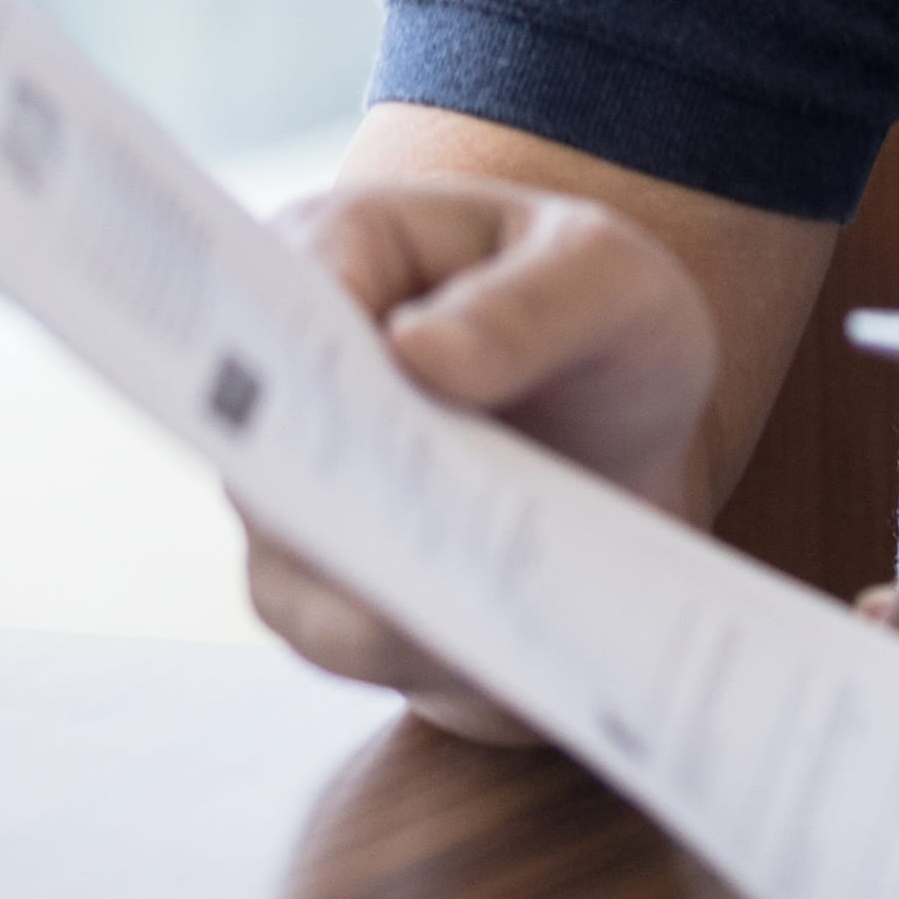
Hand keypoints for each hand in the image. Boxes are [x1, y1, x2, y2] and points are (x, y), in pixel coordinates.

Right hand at [244, 173, 722, 740]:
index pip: (288, 288)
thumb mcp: (612, 280)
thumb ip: (533, 303)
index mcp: (344, 249)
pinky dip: (419, 646)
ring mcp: (292, 495)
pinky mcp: (326, 596)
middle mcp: (287, 375)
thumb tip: (418, 352)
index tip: (343, 382)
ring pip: (299, 556)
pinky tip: (489, 649)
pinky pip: (347, 637)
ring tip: (467, 600)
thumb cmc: (605, 335)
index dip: (301, 339)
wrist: (630, 459)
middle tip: (403, 514)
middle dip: (338, 479)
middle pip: (268, 435)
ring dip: (380, 585)